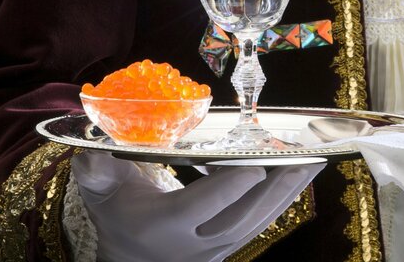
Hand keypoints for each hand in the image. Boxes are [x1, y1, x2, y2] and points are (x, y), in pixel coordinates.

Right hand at [71, 151, 324, 261]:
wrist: (133, 261)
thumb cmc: (118, 220)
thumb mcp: (101, 195)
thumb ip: (96, 173)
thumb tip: (91, 152)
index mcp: (164, 226)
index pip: (203, 205)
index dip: (231, 184)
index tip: (255, 160)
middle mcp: (196, 242)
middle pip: (243, 216)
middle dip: (274, 186)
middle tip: (302, 158)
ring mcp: (217, 248)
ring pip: (259, 223)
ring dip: (287, 193)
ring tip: (313, 164)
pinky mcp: (231, 246)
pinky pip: (261, 224)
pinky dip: (281, 201)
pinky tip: (297, 178)